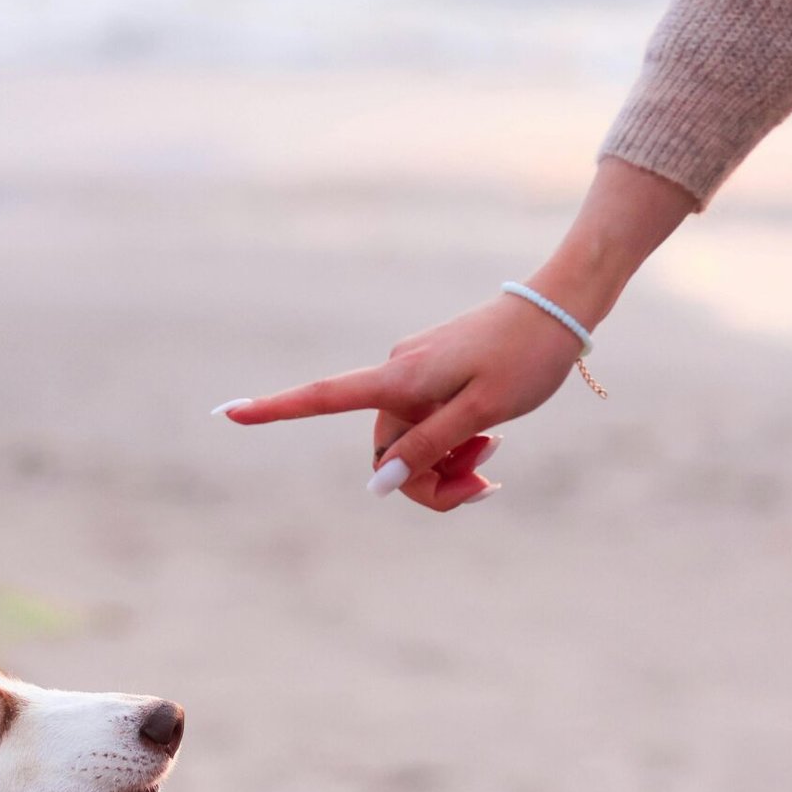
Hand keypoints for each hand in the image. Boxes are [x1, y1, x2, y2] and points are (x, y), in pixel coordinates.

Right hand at [216, 292, 585, 511]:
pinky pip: (428, 425)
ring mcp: (415, 375)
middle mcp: (398, 375)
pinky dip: (453, 443)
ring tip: (493, 456)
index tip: (228, 413)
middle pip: (385, 452)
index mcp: (401, 381)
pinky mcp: (435, 375)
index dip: (274, 409)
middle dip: (426, 481)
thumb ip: (427, 448)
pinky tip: (490, 439)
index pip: (322, 399)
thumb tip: (378, 484)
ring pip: (409, 445)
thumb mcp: (482, 414)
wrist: (563, 307)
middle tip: (486, 484)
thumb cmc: (527, 358)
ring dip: (445, 464)